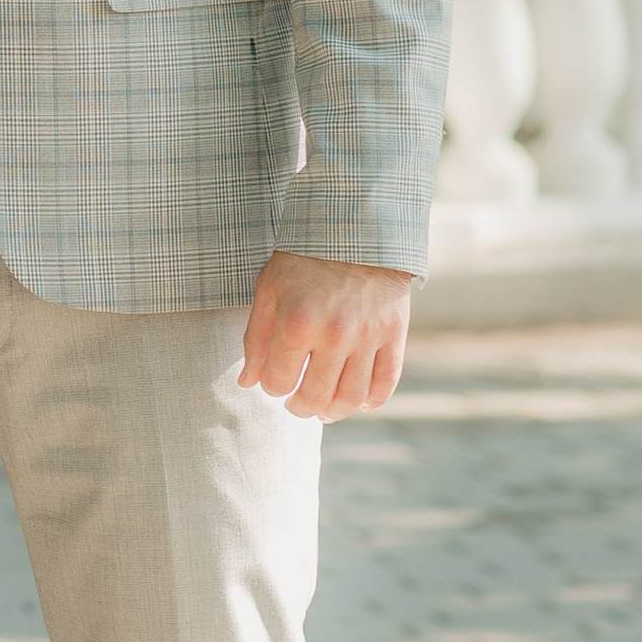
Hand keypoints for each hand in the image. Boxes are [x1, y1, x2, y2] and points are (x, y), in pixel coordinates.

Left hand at [239, 252, 412, 421]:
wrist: (356, 228)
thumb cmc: (304, 259)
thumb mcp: (268, 290)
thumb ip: (256, 339)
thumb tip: (248, 383)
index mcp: (297, 323)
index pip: (278, 383)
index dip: (272, 387)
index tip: (275, 379)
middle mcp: (334, 335)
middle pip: (314, 399)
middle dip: (299, 408)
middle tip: (297, 404)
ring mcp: (367, 337)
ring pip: (350, 398)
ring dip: (333, 412)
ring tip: (323, 408)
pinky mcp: (393, 334)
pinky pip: (385, 383)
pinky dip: (371, 402)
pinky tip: (358, 402)